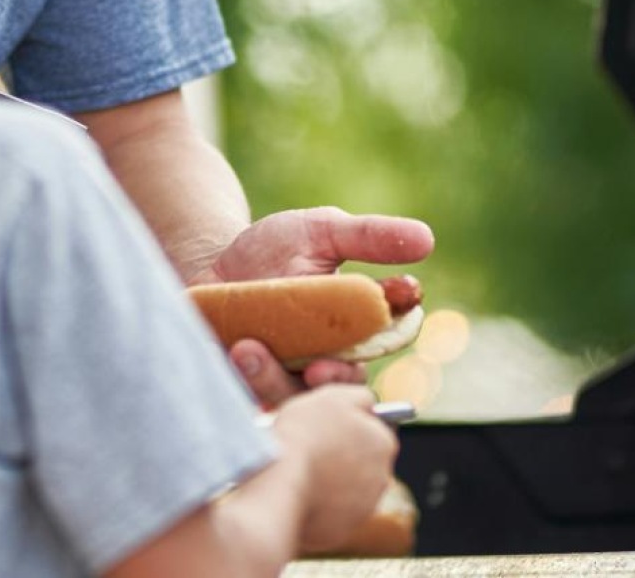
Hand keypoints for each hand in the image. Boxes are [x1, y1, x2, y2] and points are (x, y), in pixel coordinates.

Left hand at [197, 207, 434, 406]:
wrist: (208, 264)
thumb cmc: (271, 249)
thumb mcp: (318, 232)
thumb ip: (367, 236)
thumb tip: (426, 239)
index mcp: (359, 323)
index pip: (393, 332)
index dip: (393, 324)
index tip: (380, 311)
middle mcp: (331, 358)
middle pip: (348, 382)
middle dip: (334, 378)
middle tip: (316, 366)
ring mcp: (291, 380)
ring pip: (298, 400)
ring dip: (275, 380)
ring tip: (247, 349)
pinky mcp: (252, 391)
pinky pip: (256, 403)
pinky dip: (245, 385)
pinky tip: (230, 358)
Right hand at [271, 383, 398, 555]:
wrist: (282, 481)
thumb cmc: (304, 433)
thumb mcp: (333, 396)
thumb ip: (360, 396)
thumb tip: (370, 403)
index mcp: (383, 443)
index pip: (376, 429)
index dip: (351, 423)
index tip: (329, 422)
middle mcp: (382, 478)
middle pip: (363, 460)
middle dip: (343, 453)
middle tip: (312, 443)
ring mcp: (363, 508)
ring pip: (348, 487)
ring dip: (331, 478)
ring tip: (302, 466)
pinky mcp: (341, 531)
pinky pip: (331, 512)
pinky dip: (318, 502)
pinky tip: (298, 489)